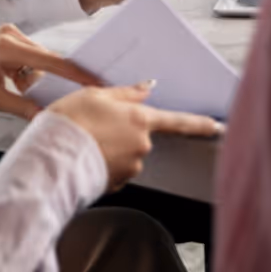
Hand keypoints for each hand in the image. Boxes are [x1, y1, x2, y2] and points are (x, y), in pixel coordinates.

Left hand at [0, 25, 101, 118]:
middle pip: (46, 59)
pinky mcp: (7, 39)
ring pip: (38, 60)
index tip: (92, 80)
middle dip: (53, 79)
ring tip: (23, 93)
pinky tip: (19, 86)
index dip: (73, 72)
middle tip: (66, 96)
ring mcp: (8, 35)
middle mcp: (10, 35)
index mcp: (6, 47)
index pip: (49, 60)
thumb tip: (47, 118)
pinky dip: (28, 73)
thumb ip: (23, 107)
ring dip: (36, 78)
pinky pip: (28, 57)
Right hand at [48, 83, 222, 189]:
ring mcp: (131, 167)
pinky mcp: (117, 183)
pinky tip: (85, 156)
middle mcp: (141, 145)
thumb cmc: (70, 121)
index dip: (200, 124)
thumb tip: (146, 88)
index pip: (178, 121)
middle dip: (123, 132)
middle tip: (94, 125)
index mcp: (140, 119)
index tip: (218, 126)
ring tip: (85, 141)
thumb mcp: (94, 94)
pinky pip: (114, 170)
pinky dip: (103, 164)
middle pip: (140, 136)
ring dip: (111, 149)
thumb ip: (124, 93)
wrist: (52, 158)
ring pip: (126, 154)